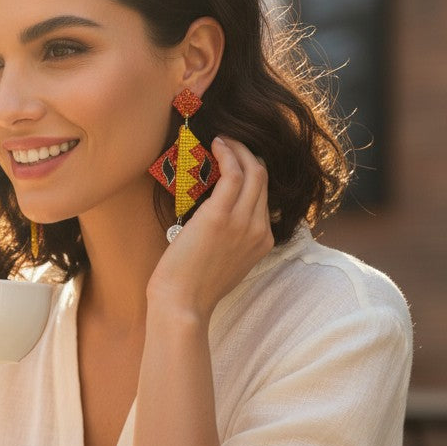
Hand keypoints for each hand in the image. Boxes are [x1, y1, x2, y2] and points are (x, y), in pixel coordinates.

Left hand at [148, 136, 273, 318]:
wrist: (182, 304)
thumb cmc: (192, 287)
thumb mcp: (224, 263)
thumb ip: (231, 241)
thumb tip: (217, 221)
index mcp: (263, 242)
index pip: (264, 197)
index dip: (251, 174)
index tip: (234, 162)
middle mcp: (259, 229)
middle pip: (263, 179)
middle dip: (248, 155)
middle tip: (229, 144)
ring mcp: (243, 222)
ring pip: (253, 171)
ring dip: (238, 149)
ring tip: (222, 140)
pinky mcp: (221, 216)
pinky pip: (233, 172)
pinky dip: (228, 153)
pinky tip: (216, 145)